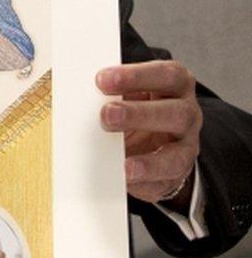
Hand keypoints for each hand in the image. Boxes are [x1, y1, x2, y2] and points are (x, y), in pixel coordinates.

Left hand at [96, 61, 201, 209]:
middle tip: (106, 115)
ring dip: (148, 160)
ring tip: (123, 163)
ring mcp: (185, 147)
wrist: (152, 142)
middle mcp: (186, 115)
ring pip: (177, 154)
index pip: (165, 75)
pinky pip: (164, 182)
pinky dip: (144, 181)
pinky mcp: (176, 175)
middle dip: (139, 114)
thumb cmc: (135, 108)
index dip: (136, 76)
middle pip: (175, 113)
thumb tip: (70, 91)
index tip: (102, 79)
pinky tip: (125, 178)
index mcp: (174, 86)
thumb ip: (107, 91)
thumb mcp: (125, 93)